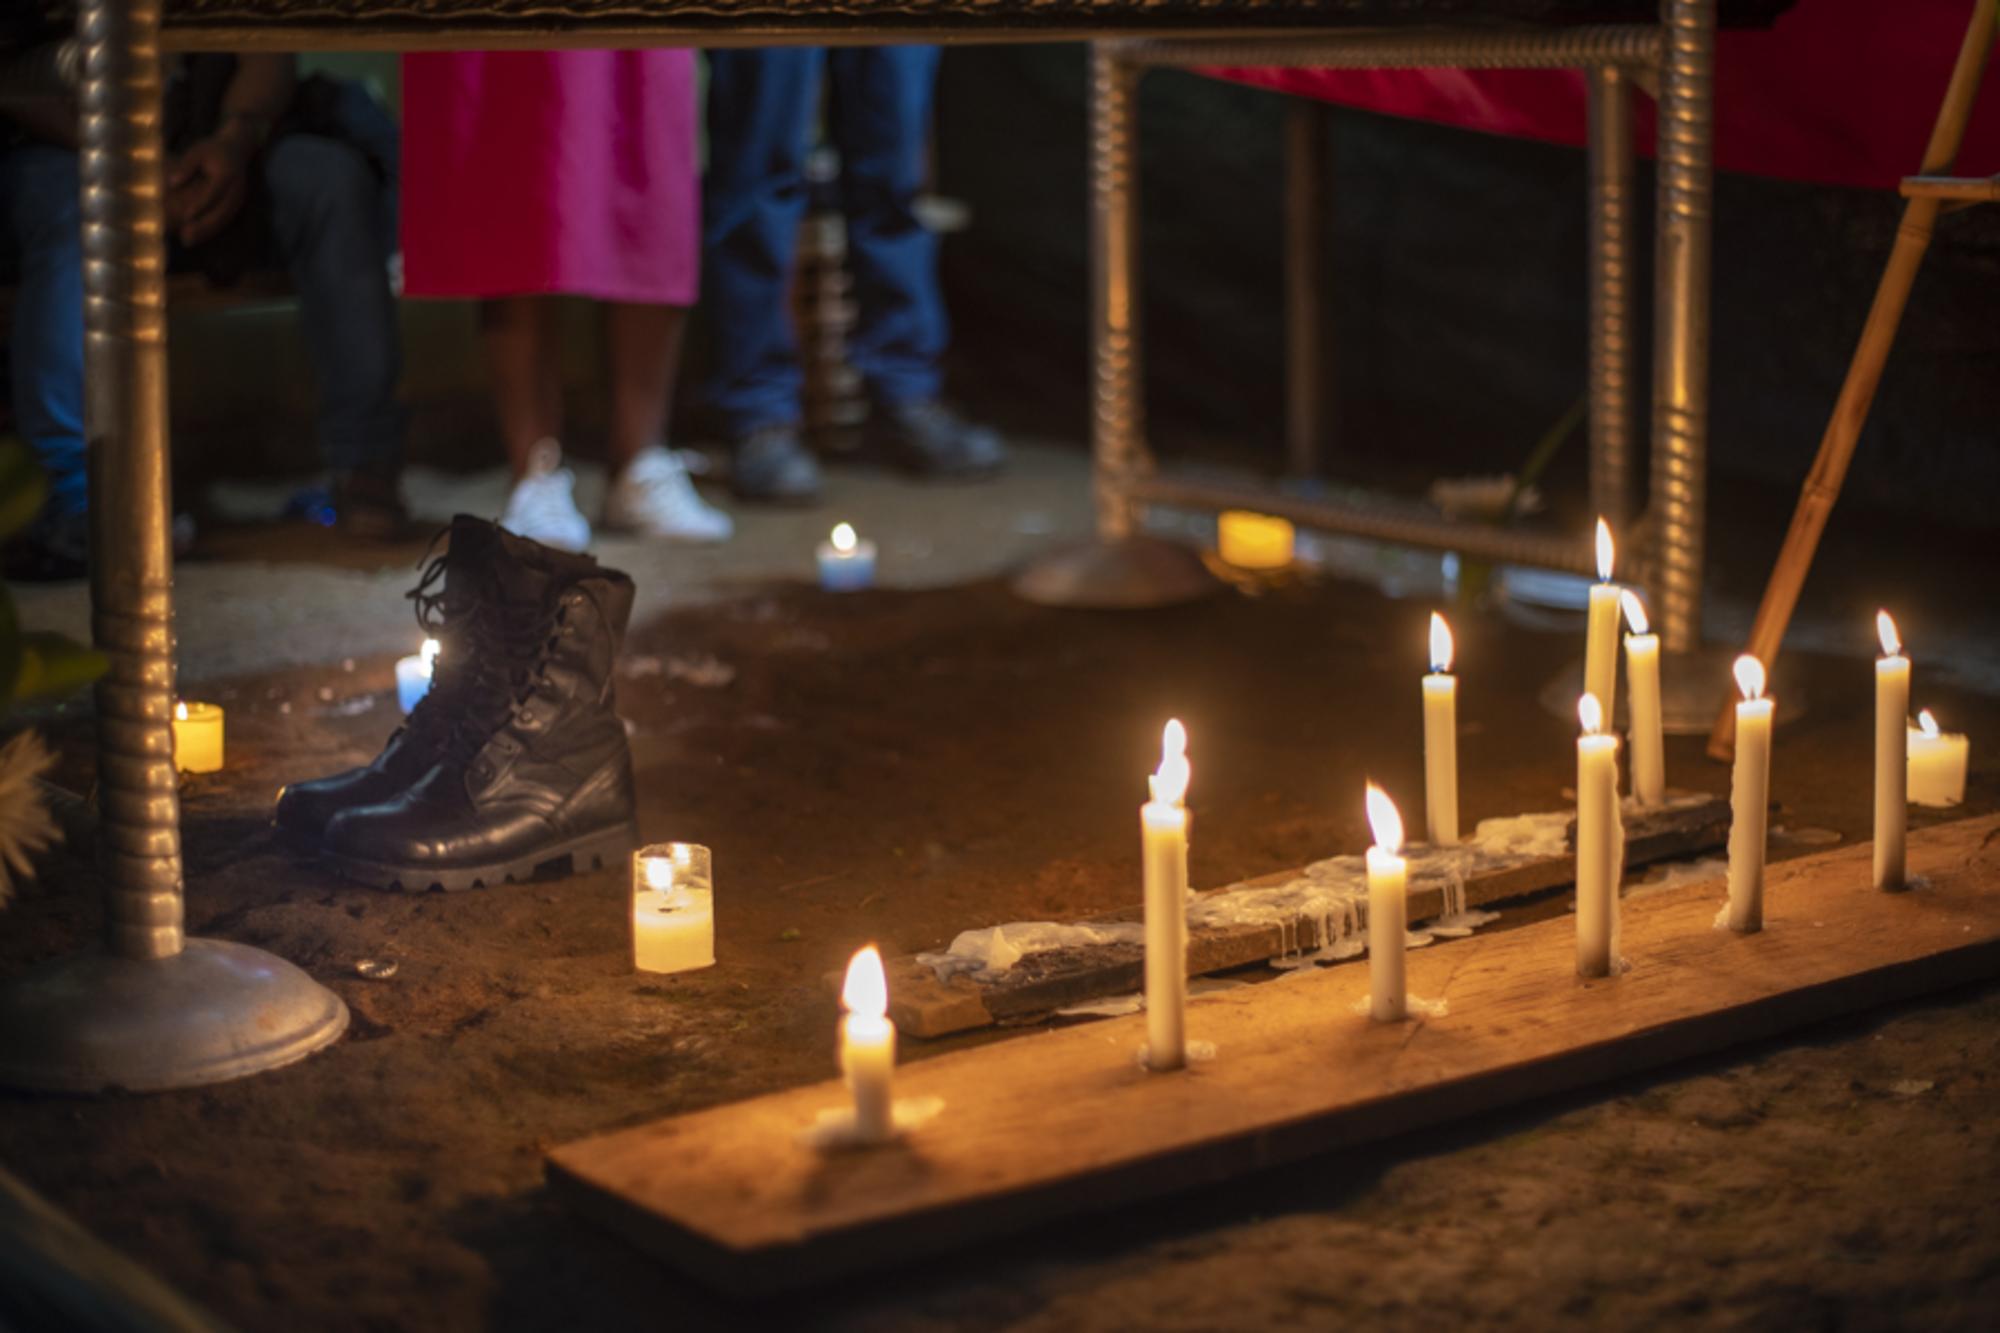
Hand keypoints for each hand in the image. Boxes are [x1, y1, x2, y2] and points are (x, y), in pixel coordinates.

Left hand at [165, 130, 251, 245]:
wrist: (238, 148)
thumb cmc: (213, 149)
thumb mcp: (197, 151)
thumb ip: (185, 167)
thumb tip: (171, 183)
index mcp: (226, 174)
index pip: (213, 193)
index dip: (200, 205)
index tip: (186, 216)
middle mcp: (235, 190)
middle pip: (220, 212)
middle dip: (203, 226)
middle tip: (184, 237)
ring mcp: (238, 199)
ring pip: (223, 219)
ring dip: (206, 232)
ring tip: (187, 241)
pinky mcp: (236, 204)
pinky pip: (224, 220)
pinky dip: (211, 229)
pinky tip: (196, 236)